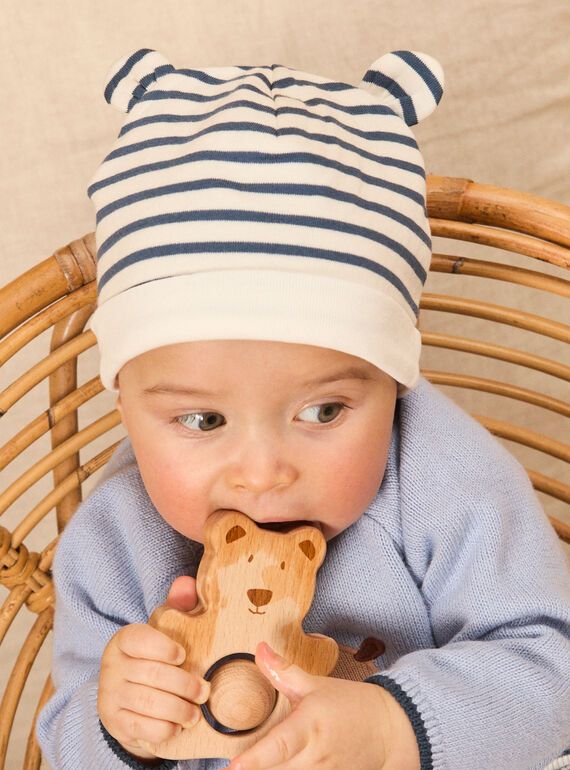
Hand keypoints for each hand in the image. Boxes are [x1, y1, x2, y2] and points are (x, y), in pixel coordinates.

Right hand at [97, 576, 207, 759]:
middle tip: (204, 691)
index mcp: (124, 640)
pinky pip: (143, 728)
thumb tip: (187, 583)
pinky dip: (165, 728)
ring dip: (179, 709)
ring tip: (196, 712)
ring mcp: (111, 696)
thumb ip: (178, 606)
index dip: (163, 647)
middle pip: (151, 675)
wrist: (129, 701)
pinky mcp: (115, 722)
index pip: (139, 639)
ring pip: (149, 703)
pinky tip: (178, 725)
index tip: (182, 654)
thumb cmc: (154, 659)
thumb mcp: (165, 631)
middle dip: (184, 684)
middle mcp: (112, 667)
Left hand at [229, 643, 419, 769]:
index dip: (255, 759)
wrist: (389, 730)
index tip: (233, 767)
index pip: (279, 746)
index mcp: (309, 726)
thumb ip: (283, 671)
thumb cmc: (349, 705)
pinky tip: (285, 767)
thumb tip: (260, 649)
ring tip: (256, 765)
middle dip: (256, 768)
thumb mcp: (315, 684)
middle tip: (233, 766)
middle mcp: (315, 756)